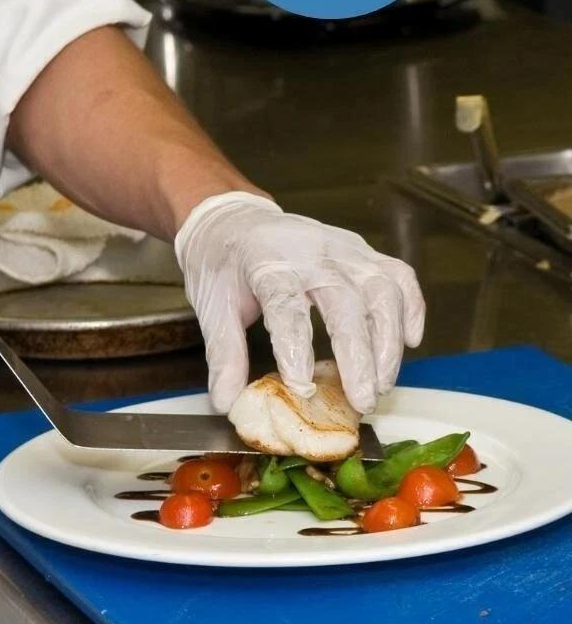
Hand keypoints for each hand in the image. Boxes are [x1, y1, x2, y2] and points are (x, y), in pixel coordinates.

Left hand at [174, 192, 424, 414]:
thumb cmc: (223, 264)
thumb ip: (224, 356)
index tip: (302, 387)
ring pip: (381, 288)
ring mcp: (341, 248)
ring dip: (388, 340)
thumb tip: (226, 403)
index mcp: (265, 263)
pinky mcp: (361, 251)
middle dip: (359, 356)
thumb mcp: (212, 307)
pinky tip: (410, 342)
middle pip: (345, 300)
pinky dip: (411, 308)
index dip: (296, 347)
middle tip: (363, 400)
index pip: (286, 304)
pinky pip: (398, 275)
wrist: (233, 219)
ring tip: (383, 384)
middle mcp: (310, 251)